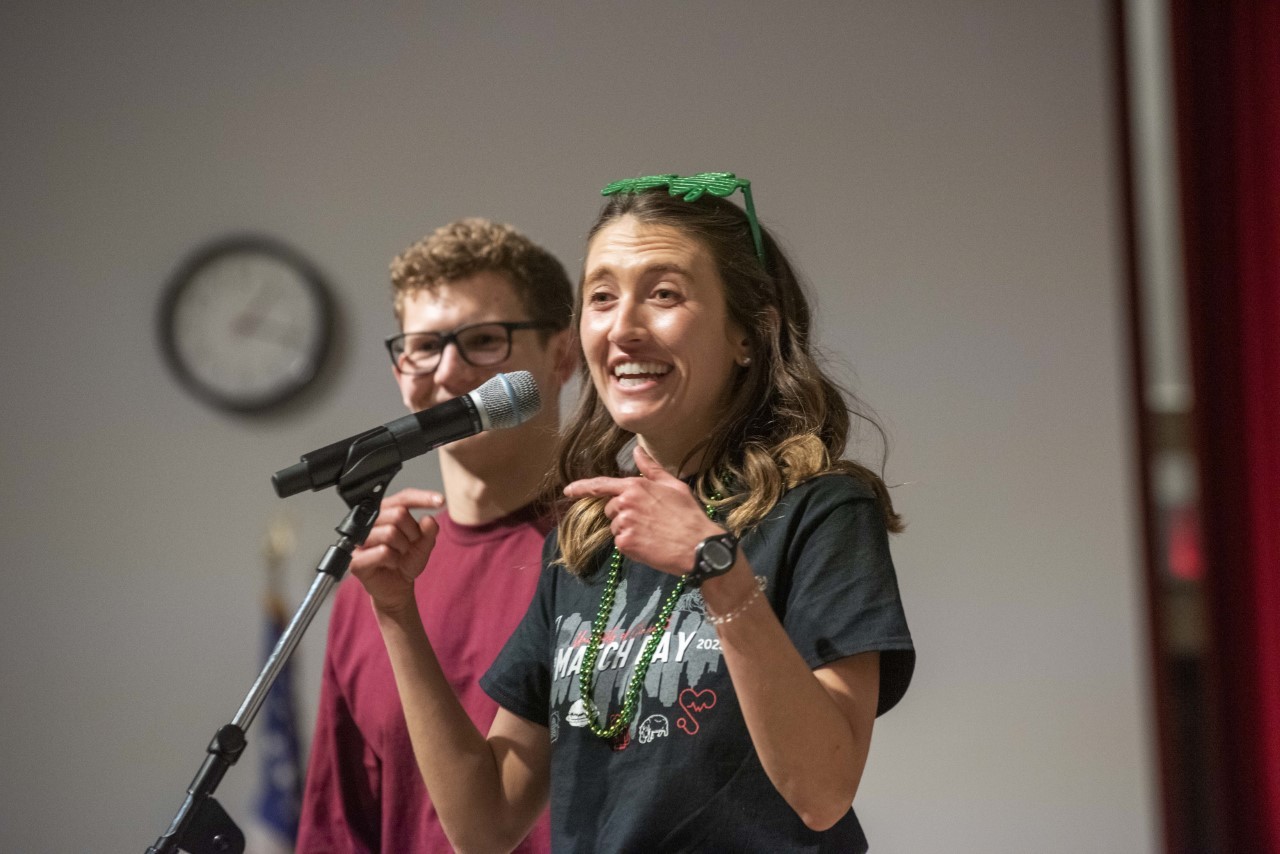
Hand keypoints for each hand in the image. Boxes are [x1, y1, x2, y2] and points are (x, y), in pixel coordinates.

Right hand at [347, 487, 444, 613]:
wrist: (398, 587)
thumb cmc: (406, 562)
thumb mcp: (424, 545)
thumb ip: (428, 531)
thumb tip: (428, 519)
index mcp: (385, 513)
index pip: (403, 498)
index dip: (422, 498)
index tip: (441, 500)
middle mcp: (369, 523)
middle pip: (398, 514)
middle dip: (412, 532)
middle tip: (410, 545)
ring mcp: (360, 541)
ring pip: (390, 533)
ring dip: (403, 548)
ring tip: (399, 555)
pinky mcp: (357, 560)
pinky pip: (382, 552)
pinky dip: (394, 560)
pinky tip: (391, 564)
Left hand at [563, 446, 722, 575]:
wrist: (697, 546)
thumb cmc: (688, 514)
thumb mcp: (673, 485)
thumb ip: (651, 469)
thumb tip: (638, 451)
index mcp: (635, 486)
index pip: (601, 485)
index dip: (581, 487)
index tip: (567, 491)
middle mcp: (625, 503)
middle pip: (611, 510)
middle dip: (624, 514)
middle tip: (648, 521)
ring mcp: (624, 524)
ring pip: (616, 527)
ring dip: (628, 531)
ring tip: (652, 534)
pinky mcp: (625, 543)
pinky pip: (620, 543)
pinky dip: (632, 546)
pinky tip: (650, 545)